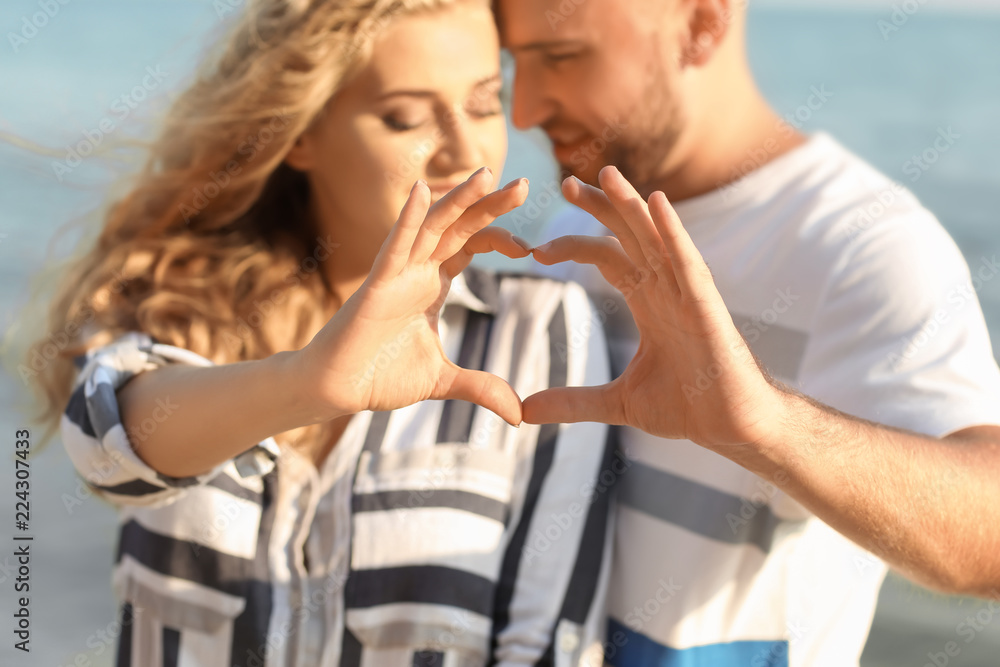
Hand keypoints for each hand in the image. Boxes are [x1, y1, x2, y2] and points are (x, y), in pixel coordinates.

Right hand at [294, 168, 529, 425]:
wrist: (336, 390)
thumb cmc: (380, 377)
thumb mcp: (443, 380)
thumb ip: (482, 388)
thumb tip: (520, 414)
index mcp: (432, 284)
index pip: (471, 245)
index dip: (499, 238)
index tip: (532, 249)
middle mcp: (416, 271)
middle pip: (459, 227)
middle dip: (490, 205)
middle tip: (526, 185)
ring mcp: (396, 275)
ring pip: (432, 228)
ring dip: (459, 200)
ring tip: (487, 175)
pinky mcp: (376, 287)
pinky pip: (394, 248)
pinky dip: (408, 220)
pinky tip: (422, 192)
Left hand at [523, 166, 783, 449]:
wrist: (732, 426)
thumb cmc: (688, 407)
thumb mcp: (618, 403)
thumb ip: (573, 402)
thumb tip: (525, 410)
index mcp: (649, 302)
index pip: (609, 258)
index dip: (575, 246)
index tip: (536, 250)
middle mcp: (668, 289)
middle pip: (629, 235)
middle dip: (600, 207)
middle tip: (566, 184)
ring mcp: (688, 294)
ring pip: (656, 237)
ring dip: (631, 204)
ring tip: (606, 174)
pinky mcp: (707, 307)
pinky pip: (688, 262)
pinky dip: (673, 232)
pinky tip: (656, 203)